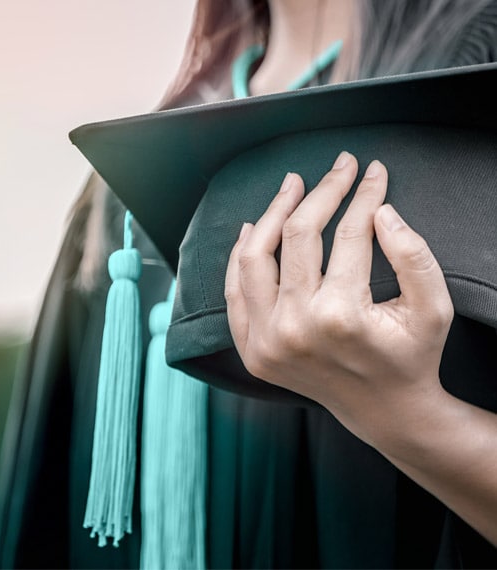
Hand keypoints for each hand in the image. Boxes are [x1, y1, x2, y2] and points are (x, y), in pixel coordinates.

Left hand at [224, 151, 453, 444]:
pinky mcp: (252, 350)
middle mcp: (295, 327)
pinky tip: (253, 229)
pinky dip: (240, 257)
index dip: (363, 194)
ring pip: (254, 257)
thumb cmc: (411, 356)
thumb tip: (379, 210)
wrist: (382, 411)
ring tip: (291, 186)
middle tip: (336, 166)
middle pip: (297, 235)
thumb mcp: (433, 307)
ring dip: (272, 214)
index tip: (372, 171)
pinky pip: (234, 292)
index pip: (349, 233)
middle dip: (321, 192)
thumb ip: (414, 254)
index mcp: (341, 315)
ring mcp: (266, 341)